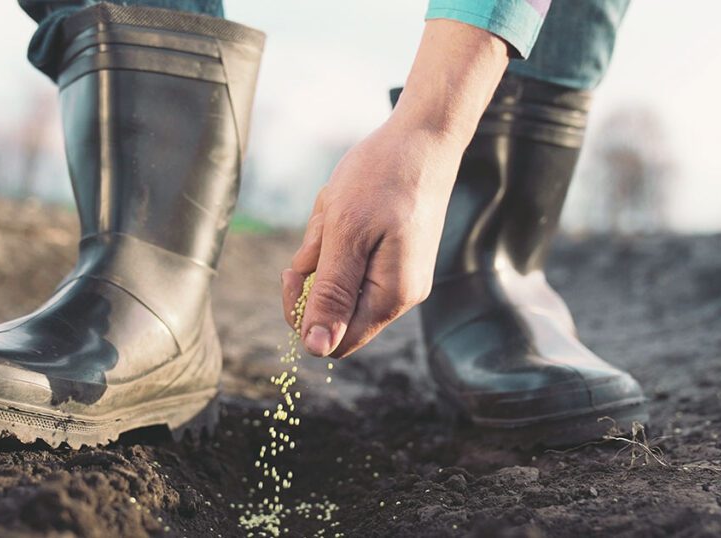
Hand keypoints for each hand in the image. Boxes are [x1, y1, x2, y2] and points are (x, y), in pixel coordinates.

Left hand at [282, 119, 462, 357]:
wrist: (424, 137)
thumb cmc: (384, 177)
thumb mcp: (345, 233)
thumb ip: (330, 294)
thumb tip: (316, 349)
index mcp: (391, 298)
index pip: (332, 341)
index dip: (303, 314)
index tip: (296, 269)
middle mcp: (401, 296)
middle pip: (335, 313)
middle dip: (315, 274)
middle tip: (320, 232)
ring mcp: (401, 277)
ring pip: (340, 283)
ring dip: (326, 250)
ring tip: (339, 209)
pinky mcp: (397, 258)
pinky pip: (353, 263)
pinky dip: (340, 238)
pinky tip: (348, 206)